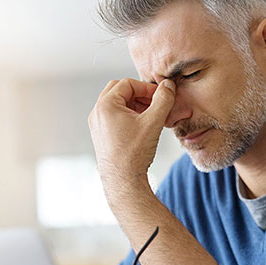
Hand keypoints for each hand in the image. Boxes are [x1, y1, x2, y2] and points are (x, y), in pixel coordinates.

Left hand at [88, 78, 175, 197]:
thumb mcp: (153, 122)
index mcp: (106, 105)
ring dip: (134, 105)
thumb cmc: (135, 153)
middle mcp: (97, 113)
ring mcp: (97, 124)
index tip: (160, 97)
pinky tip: (142, 127)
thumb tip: (168, 85)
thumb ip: (163, 100)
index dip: (146, 88)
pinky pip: (113, 116)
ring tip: (150, 116)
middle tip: (154, 104)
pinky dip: (128, 115)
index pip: (128, 84)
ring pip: (116, 104)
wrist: (123, 181)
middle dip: (139, 94)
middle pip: (119, 90)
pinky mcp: (100, 135)